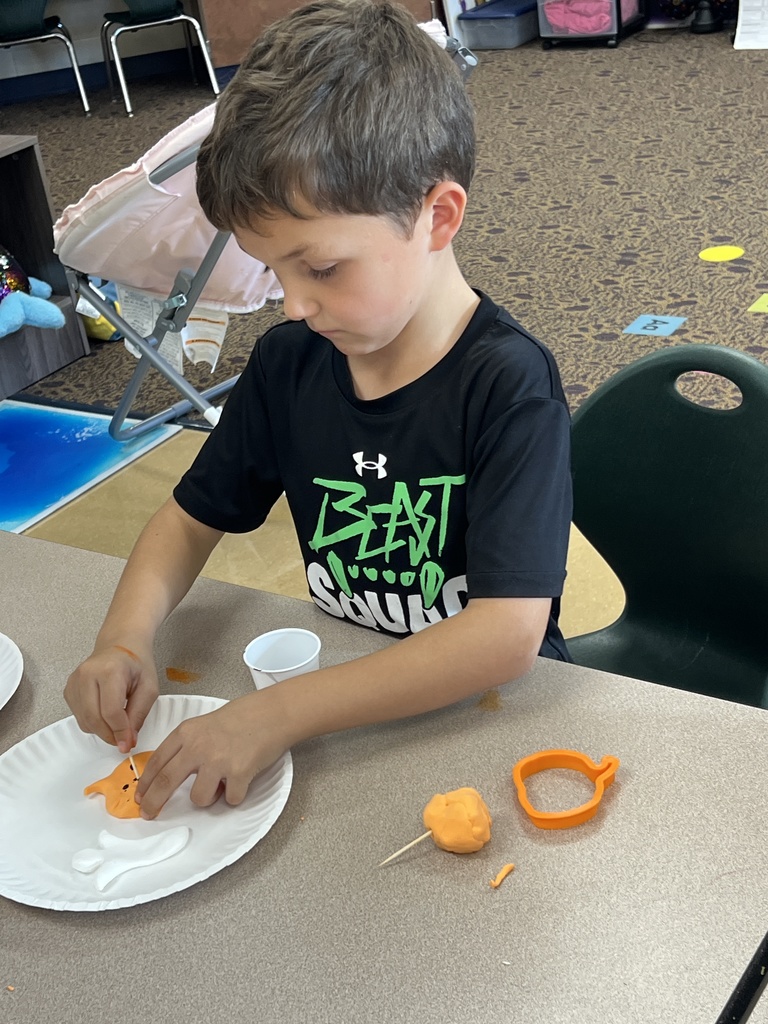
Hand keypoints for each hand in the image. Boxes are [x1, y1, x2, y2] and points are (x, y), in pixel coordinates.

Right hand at [64, 642, 158, 752]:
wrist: (121, 645)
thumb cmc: (136, 664)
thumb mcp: (149, 688)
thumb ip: (139, 714)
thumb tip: (127, 740)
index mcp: (109, 670)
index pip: (111, 711)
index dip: (120, 732)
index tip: (128, 744)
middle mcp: (87, 674)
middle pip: (94, 718)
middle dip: (110, 735)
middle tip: (124, 740)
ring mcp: (74, 681)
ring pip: (84, 721)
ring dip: (102, 731)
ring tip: (118, 725)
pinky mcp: (69, 689)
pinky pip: (79, 717)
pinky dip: (93, 723)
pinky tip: (106, 715)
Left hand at [135, 689, 290, 818]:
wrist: (273, 713)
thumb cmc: (242, 717)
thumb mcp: (205, 723)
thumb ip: (188, 744)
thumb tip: (172, 773)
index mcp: (187, 733)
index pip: (157, 762)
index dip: (145, 784)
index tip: (141, 796)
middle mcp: (198, 747)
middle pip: (165, 783)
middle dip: (153, 803)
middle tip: (149, 814)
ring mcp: (218, 760)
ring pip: (198, 798)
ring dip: (208, 798)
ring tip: (220, 784)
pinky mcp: (238, 773)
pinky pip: (229, 799)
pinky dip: (234, 796)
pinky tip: (241, 780)